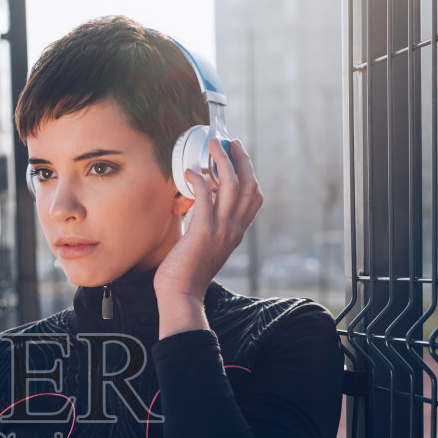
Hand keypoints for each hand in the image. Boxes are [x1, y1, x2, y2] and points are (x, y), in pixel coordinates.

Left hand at [153, 137, 263, 304]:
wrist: (182, 295)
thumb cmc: (188, 274)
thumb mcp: (208, 247)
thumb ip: (210, 228)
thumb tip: (199, 208)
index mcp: (237, 232)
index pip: (254, 197)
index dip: (249, 172)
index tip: (238, 157)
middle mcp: (234, 228)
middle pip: (248, 184)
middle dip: (241, 158)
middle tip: (229, 142)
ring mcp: (221, 229)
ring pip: (231, 185)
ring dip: (222, 160)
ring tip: (213, 146)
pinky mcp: (203, 231)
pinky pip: (205, 197)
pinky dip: (199, 180)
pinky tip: (190, 172)